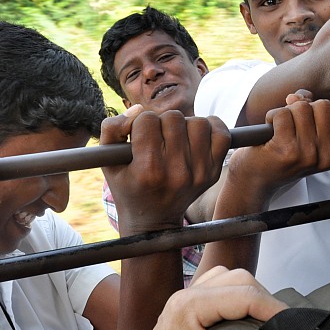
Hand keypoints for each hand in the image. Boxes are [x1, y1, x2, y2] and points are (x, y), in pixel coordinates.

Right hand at [100, 106, 229, 234]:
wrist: (154, 220)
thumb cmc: (128, 186)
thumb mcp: (108, 162)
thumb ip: (112, 130)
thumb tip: (137, 109)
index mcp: (148, 170)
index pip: (147, 120)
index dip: (139, 124)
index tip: (138, 137)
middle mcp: (177, 172)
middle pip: (174, 118)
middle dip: (162, 123)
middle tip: (157, 138)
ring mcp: (199, 173)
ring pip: (198, 122)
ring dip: (185, 125)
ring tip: (175, 138)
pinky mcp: (213, 172)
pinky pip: (222, 134)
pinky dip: (210, 128)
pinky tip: (196, 136)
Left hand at [102, 266, 286, 329]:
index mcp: (190, 305)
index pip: (244, 295)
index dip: (273, 309)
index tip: (294, 328)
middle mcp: (189, 295)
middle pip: (240, 281)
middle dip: (265, 302)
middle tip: (282, 329)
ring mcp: (188, 300)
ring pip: (232, 282)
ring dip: (253, 299)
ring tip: (266, 325)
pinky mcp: (190, 311)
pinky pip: (222, 293)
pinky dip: (239, 303)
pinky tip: (246, 324)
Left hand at [227, 97, 329, 199]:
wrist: (255, 180)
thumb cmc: (282, 156)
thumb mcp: (309, 137)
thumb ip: (313, 112)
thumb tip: (301, 96)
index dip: (329, 109)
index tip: (314, 118)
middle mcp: (327, 157)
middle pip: (325, 106)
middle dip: (306, 108)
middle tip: (294, 124)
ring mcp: (308, 154)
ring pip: (303, 108)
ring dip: (287, 112)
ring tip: (281, 128)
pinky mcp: (286, 150)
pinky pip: (283, 114)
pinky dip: (272, 116)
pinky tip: (270, 130)